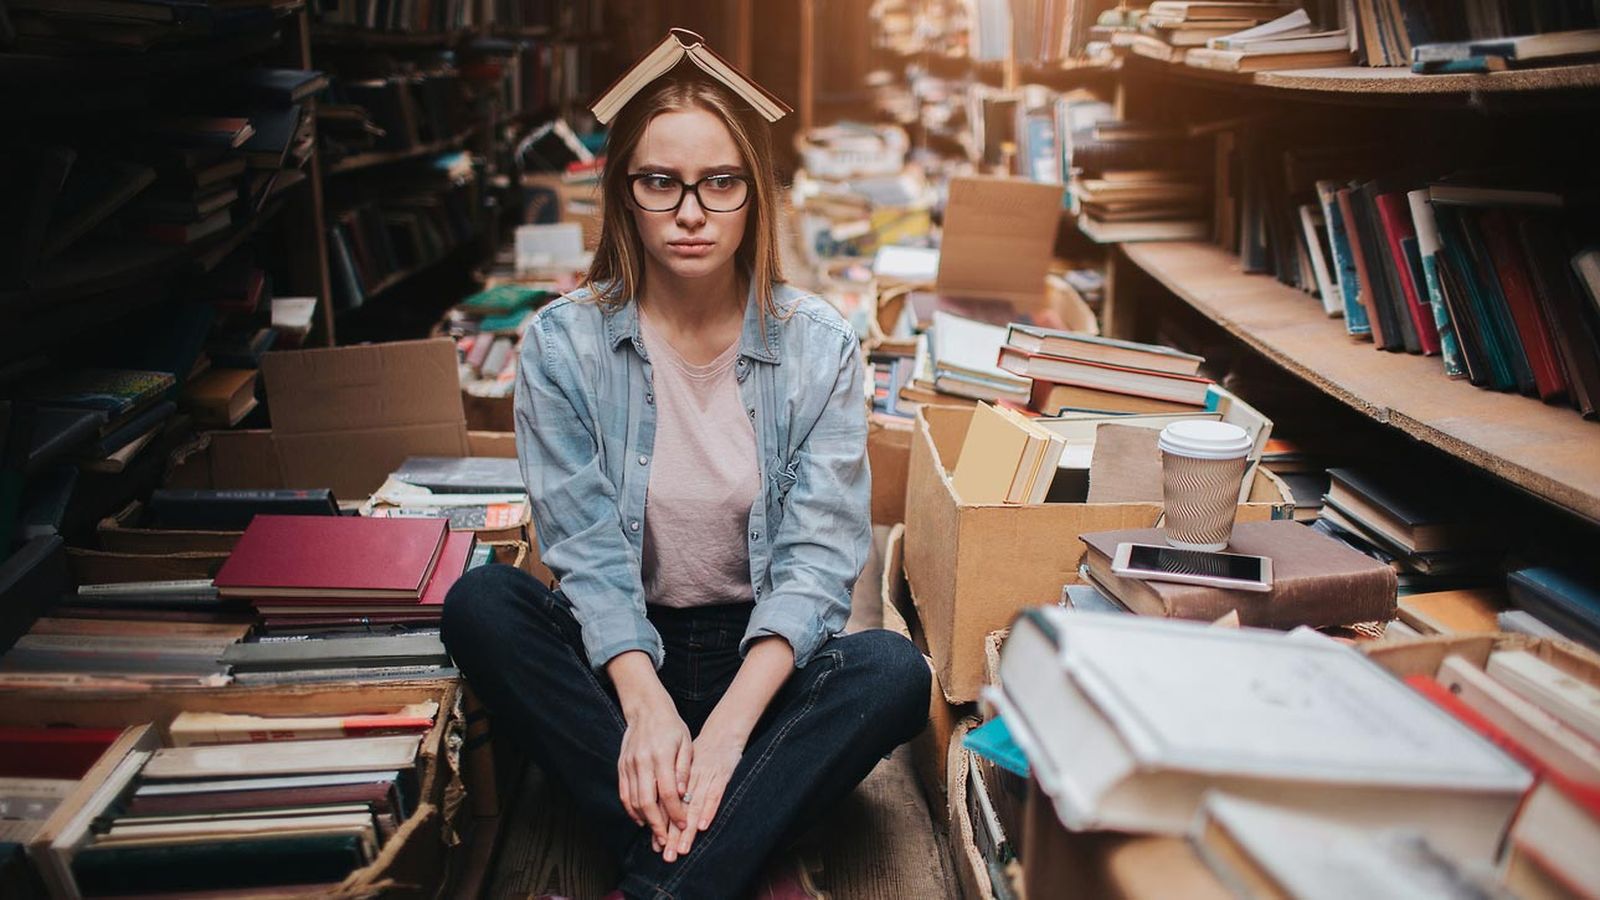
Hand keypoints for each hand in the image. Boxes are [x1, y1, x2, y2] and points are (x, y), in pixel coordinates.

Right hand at [608, 653, 691, 851]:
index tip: (683, 824)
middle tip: (665, 840)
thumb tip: (684, 793)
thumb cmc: (670, 726)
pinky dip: (631, 809)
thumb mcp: (685, 743)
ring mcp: (629, 765)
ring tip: (655, 833)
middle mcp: (642, 762)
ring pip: (634, 801)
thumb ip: (684, 768)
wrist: (645, 709)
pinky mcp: (621, 767)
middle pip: (647, 802)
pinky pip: (624, 793)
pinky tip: (640, 819)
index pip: (669, 792)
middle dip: (657, 825)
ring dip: (644, 820)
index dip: (676, 812)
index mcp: (661, 756)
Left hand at [672, 728, 744, 857]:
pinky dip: (709, 810)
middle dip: (672, 835)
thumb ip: (673, 783)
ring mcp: (706, 777)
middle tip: (667, 856)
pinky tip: (702, 826)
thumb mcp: (682, 765)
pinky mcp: (722, 775)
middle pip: (678, 810)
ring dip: (687, 830)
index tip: (657, 846)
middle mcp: (689, 779)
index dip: (662, 825)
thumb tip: (660, 805)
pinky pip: (714, 794)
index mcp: (678, 776)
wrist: (723, 730)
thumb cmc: (702, 750)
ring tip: (681, 849)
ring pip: (694, 806)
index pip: (666, 805)